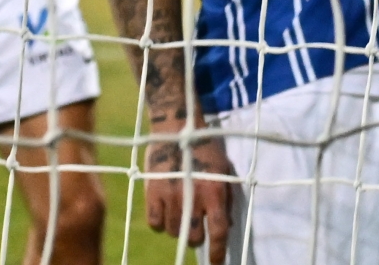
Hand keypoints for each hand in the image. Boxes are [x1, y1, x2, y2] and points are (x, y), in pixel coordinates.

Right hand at [143, 129, 232, 263]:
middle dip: (197, 236)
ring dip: (178, 227)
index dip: (218, 252)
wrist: (176, 127)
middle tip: (195, 225)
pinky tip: (164, 209)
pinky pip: (155, 223)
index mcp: (214, 191)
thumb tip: (225, 226)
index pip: (218, 231)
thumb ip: (226, 199)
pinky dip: (160, 221)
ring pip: (173, 232)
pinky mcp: (152, 192)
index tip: (218, 263)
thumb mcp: (224, 170)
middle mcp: (193, 197)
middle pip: (194, 237)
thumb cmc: (205, 149)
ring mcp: (170, 196)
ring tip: (179, 211)